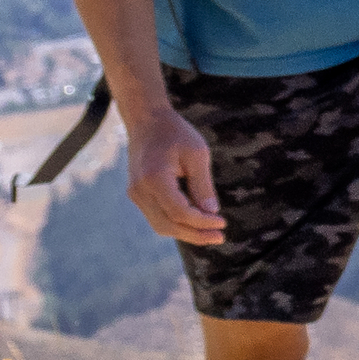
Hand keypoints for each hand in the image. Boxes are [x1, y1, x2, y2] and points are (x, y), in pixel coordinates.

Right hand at [121, 99, 226, 249]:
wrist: (147, 121)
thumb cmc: (175, 133)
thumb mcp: (197, 154)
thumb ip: (202, 185)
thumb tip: (211, 212)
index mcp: (154, 179)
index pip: (179, 212)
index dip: (201, 222)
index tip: (222, 223)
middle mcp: (140, 190)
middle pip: (167, 225)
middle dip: (194, 234)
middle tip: (219, 237)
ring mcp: (136, 194)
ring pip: (159, 225)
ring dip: (185, 233)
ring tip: (210, 234)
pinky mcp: (138, 194)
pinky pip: (156, 216)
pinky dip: (175, 224)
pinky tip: (196, 224)